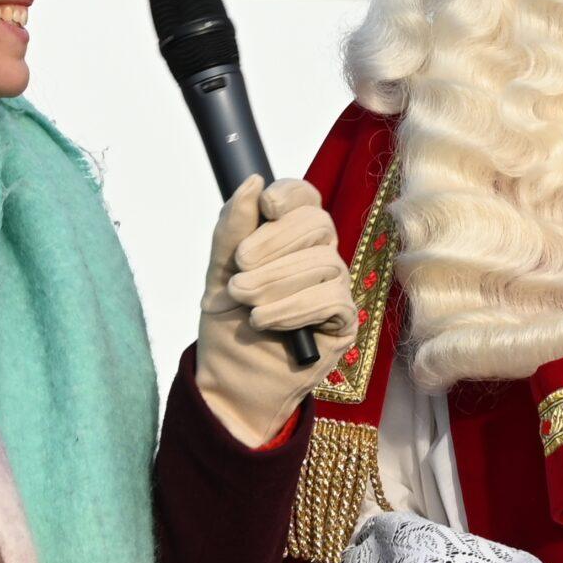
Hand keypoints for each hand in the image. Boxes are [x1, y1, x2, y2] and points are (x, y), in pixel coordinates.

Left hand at [194, 176, 356, 445]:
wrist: (230, 380)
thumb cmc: (227, 326)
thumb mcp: (218, 273)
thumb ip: (232, 230)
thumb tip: (251, 182)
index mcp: (289, 239)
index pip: (305, 199)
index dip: (291, 194)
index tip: (267, 205)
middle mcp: (318, 257)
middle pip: (317, 225)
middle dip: (274, 243)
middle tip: (239, 271)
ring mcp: (335, 288)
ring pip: (324, 262)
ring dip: (275, 280)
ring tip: (244, 301)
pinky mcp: (344, 322)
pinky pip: (332, 299)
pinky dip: (293, 307)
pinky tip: (265, 321)